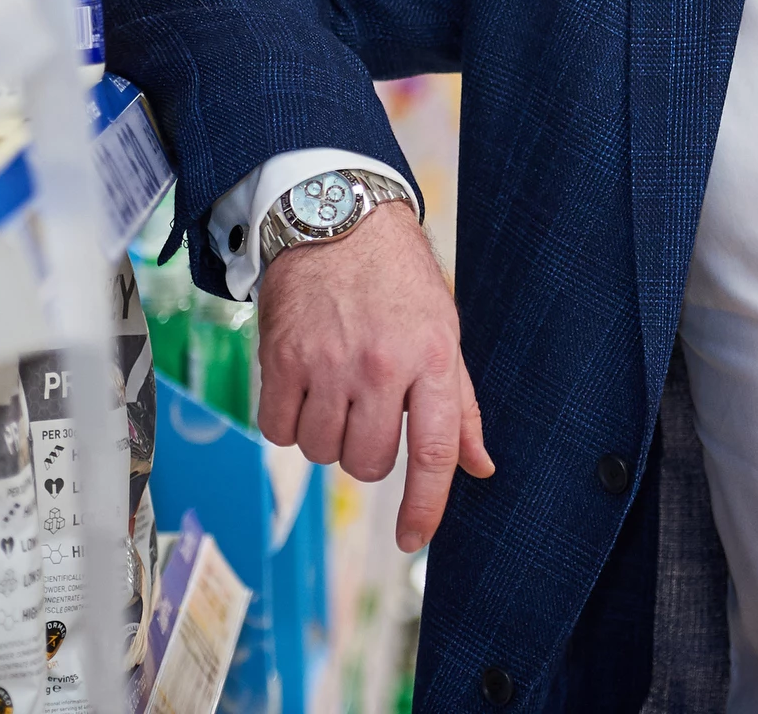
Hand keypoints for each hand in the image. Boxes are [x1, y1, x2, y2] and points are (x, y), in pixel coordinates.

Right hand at [255, 201, 494, 551]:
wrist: (336, 217)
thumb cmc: (398, 280)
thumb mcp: (444, 333)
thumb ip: (460, 405)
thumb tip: (480, 467)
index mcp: (430, 359)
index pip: (435, 452)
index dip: (426, 506)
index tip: (412, 539)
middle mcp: (381, 366)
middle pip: (368, 463)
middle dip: (367, 454)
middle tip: (367, 414)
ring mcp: (327, 363)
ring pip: (321, 452)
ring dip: (327, 437)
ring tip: (335, 391)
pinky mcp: (281, 358)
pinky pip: (277, 431)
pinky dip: (287, 423)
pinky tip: (302, 390)